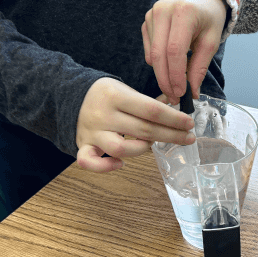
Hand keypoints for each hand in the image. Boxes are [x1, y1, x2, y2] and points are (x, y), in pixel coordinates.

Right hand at [75, 77, 194, 172]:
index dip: (173, 119)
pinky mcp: (82, 145)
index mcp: (115, 95)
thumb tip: (177, 107)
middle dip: (170, 135)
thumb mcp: (125, 89)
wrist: (68, 95)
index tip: (189, 124)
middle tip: (188, 139)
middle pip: (143, 130)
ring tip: (150, 144)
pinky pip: (89, 161)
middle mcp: (103, 114)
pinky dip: (105, 167)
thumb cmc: (105, 95)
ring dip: (141, 149)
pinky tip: (121, 165)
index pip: (151, 110)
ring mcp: (92, 132)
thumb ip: (148, 101)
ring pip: (120, 148)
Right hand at [142, 0, 227, 100]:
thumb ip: (200, 67)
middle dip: (166, 80)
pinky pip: (149, 50)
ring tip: (174, 88)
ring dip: (162, 75)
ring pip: (152, 54)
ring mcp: (151, 15)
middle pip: (159, 54)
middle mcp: (163, 11)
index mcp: (183, 12)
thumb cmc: (209, 17)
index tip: (181, 93)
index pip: (175, 50)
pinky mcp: (146, 21)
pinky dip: (157, 64)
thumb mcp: (211, 41)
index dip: (176, 75)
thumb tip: (192, 91)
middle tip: (174, 98)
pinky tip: (169, 69)